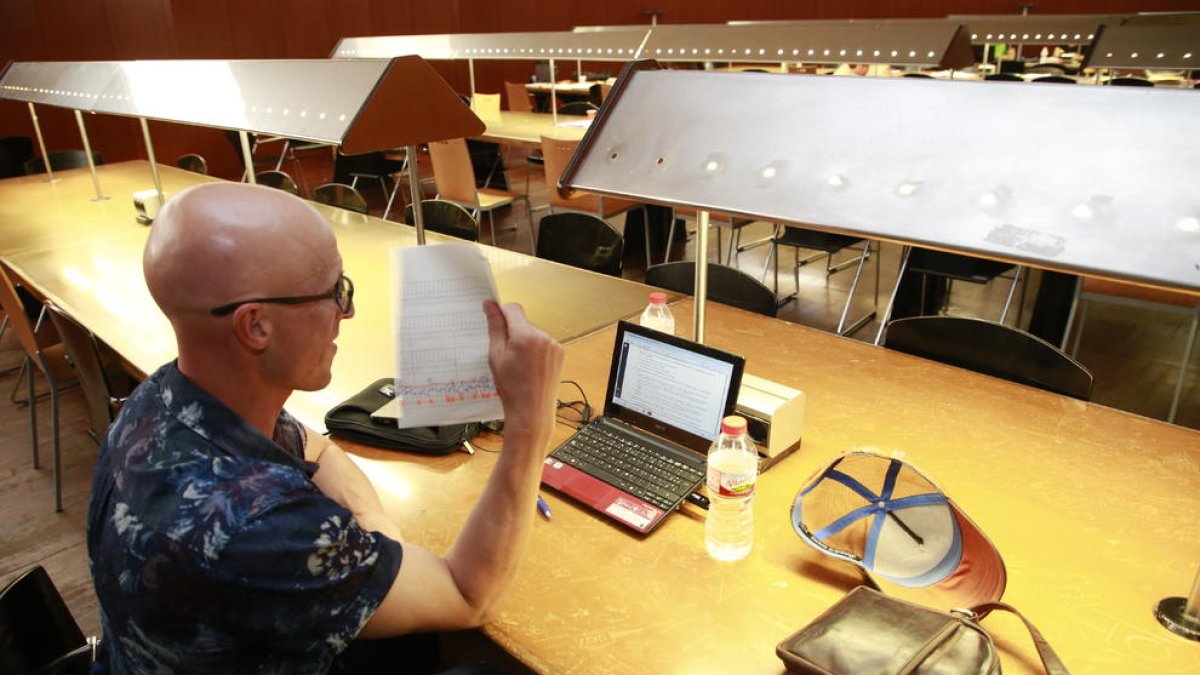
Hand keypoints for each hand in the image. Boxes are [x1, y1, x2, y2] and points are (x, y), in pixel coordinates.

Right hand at [483, 300, 562, 446]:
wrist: (531, 411)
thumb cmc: (511, 388)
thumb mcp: (496, 355)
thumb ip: (494, 327)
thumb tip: (490, 305)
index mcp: (526, 336)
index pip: (513, 308)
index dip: (502, 314)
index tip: (495, 323)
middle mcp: (543, 337)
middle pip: (523, 321)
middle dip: (513, 332)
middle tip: (506, 354)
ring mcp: (554, 345)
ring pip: (533, 332)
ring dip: (525, 341)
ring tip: (519, 364)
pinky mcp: (559, 353)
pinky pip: (543, 342)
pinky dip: (536, 349)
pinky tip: (530, 367)